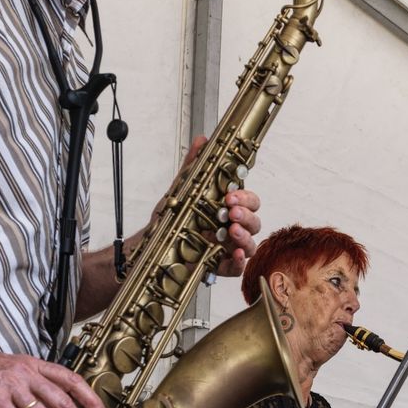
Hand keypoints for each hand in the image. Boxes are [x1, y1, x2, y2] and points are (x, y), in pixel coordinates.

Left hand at [159, 135, 263, 278]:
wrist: (153, 244)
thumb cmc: (172, 219)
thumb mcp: (182, 189)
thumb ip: (194, 166)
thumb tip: (202, 141)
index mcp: (227, 209)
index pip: (249, 201)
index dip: (245, 198)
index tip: (230, 195)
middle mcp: (232, 227)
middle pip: (254, 221)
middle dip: (246, 215)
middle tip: (231, 212)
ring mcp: (228, 247)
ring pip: (251, 243)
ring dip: (245, 236)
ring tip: (232, 231)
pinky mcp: (220, 266)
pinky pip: (238, 267)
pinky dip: (239, 261)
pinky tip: (236, 254)